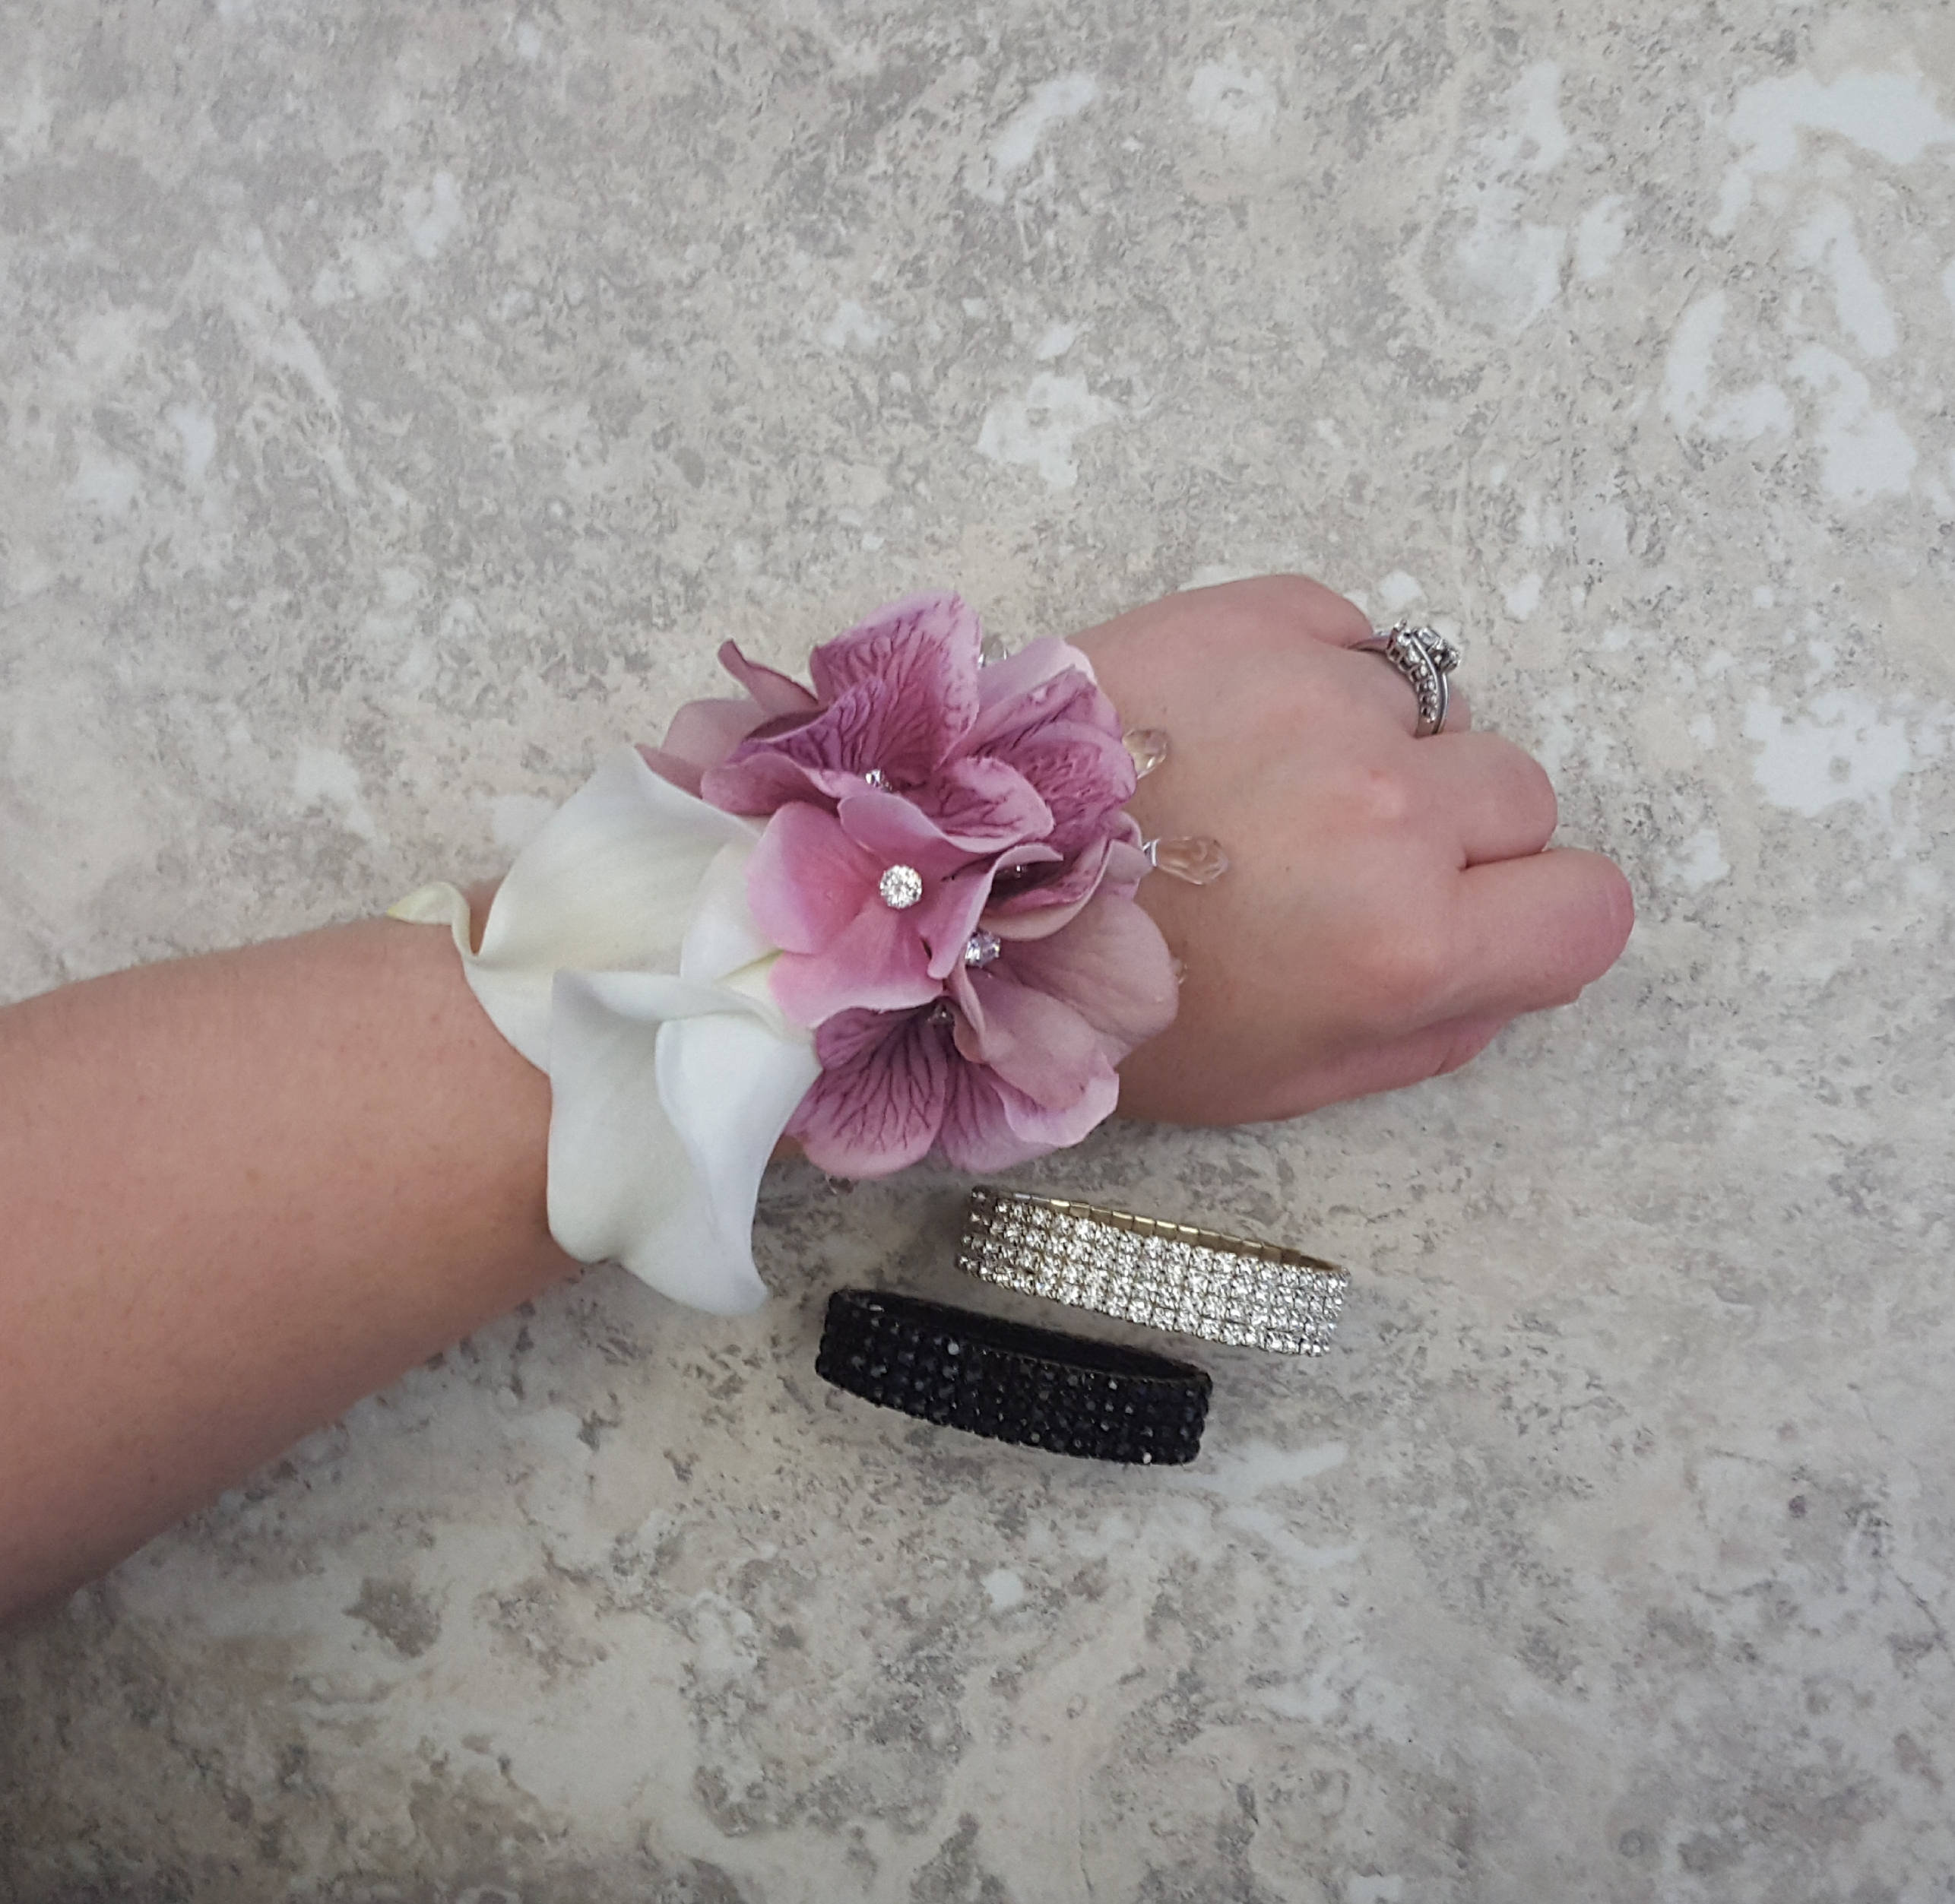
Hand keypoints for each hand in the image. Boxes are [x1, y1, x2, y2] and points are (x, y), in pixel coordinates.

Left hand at [1075, 576, 1633, 1124]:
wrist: (954, 884)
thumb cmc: (1112, 1006)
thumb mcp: (1281, 1084)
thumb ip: (1428, 1038)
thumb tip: (1503, 976)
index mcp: (1406, 945)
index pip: (1590, 907)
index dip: (1533, 921)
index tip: (1474, 919)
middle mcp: (1391, 812)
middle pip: (1520, 795)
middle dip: (1457, 833)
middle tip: (1341, 862)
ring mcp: (1325, 699)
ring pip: (1434, 710)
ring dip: (1374, 748)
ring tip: (1259, 791)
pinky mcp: (1252, 618)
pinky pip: (1355, 634)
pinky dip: (1316, 672)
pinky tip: (1233, 726)